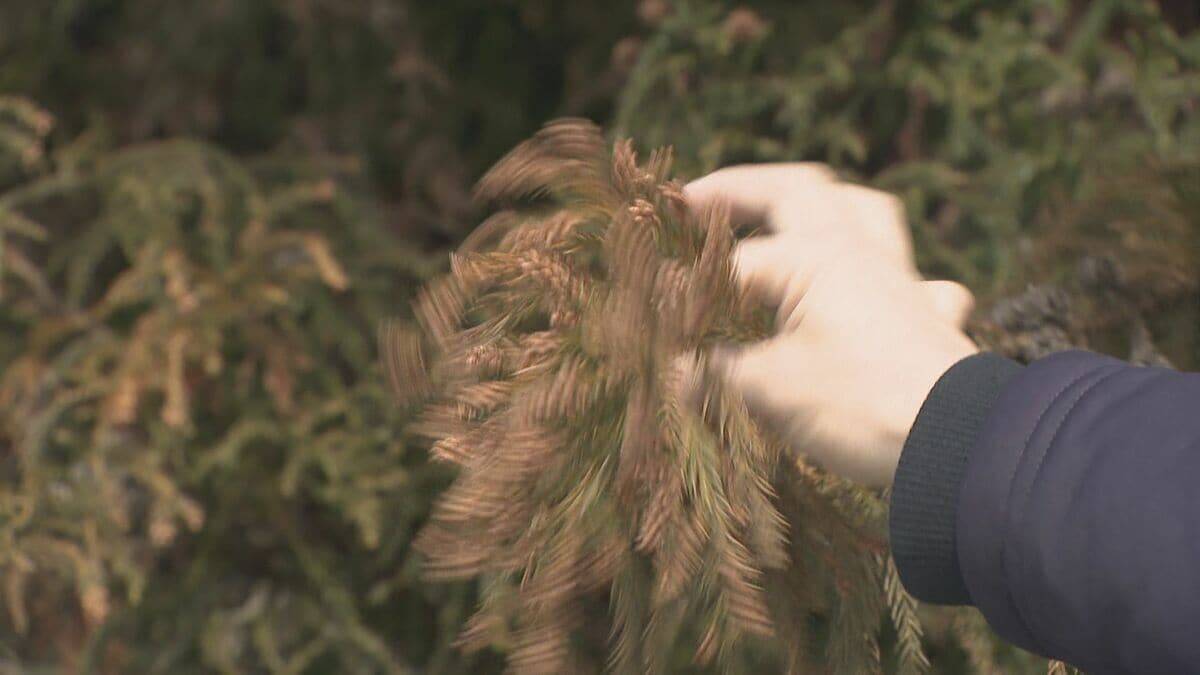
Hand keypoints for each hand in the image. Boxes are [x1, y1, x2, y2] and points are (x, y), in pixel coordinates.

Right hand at [686, 164, 977, 485]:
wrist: (956, 444)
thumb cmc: (859, 405)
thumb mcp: (769, 391)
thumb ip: (715, 375)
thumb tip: (671, 374)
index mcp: (814, 257)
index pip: (733, 263)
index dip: (687, 285)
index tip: (644, 309)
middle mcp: (858, 252)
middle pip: (799, 191)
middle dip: (742, 189)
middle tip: (698, 199)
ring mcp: (900, 279)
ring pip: (866, 210)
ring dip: (823, 203)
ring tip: (791, 210)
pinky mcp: (928, 317)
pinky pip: (916, 276)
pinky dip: (891, 273)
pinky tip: (885, 289)